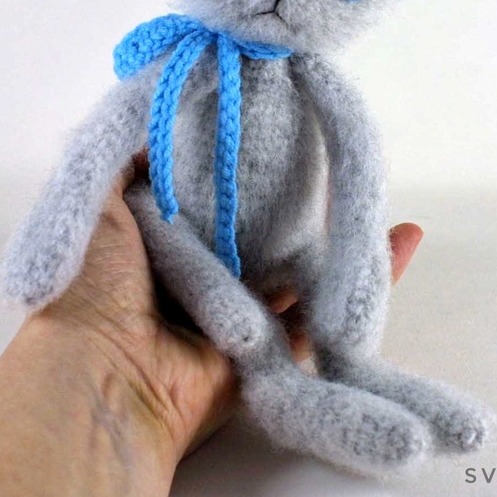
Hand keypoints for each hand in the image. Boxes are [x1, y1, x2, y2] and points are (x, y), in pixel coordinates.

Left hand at [31, 152, 423, 458]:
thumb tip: (158, 123)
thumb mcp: (94, 201)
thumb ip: (124, 163)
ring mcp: (238, 316)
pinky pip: (322, 313)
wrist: (103, 373)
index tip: (277, 128)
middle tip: (332, 155)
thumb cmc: (92, 282)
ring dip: (339, 237)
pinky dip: (367, 280)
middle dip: (296, 202)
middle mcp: (200, 281)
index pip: (211, 199)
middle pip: (259, 235)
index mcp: (161, 246)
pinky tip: (404, 238)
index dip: (241, 167)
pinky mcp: (271, 348)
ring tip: (375, 188)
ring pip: (298, 271)